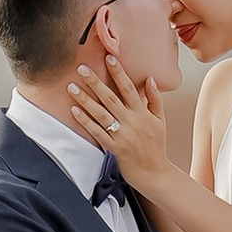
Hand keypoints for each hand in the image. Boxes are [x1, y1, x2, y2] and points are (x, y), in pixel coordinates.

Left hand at [65, 51, 180, 191]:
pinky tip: (74, 110)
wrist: (155, 173)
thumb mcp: (160, 120)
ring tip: (71, 87)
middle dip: (95, 82)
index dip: (119, 72)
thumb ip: (154, 99)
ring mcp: (122, 135)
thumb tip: (150, 78)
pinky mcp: (114, 148)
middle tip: (82, 68)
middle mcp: (132, 122)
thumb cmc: (157, 145)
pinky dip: (85, 121)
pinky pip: (97, 132)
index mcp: (143, 113)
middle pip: (111, 98)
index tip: (109, 58)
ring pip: (100, 114)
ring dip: (85, 99)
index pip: (129, 88)